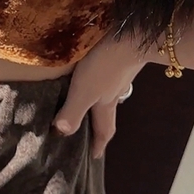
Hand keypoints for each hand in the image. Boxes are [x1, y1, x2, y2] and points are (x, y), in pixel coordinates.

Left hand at [52, 30, 143, 157]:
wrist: (131, 36)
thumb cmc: (106, 66)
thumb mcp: (85, 90)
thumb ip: (73, 110)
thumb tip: (61, 133)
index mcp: (106, 104)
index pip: (104, 130)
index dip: (99, 144)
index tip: (94, 157)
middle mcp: (114, 92)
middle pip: (107, 114)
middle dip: (98, 126)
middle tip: (88, 134)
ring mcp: (118, 75)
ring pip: (108, 95)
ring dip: (98, 103)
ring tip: (86, 104)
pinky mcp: (117, 58)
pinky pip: (107, 76)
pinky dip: (99, 81)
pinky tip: (92, 72)